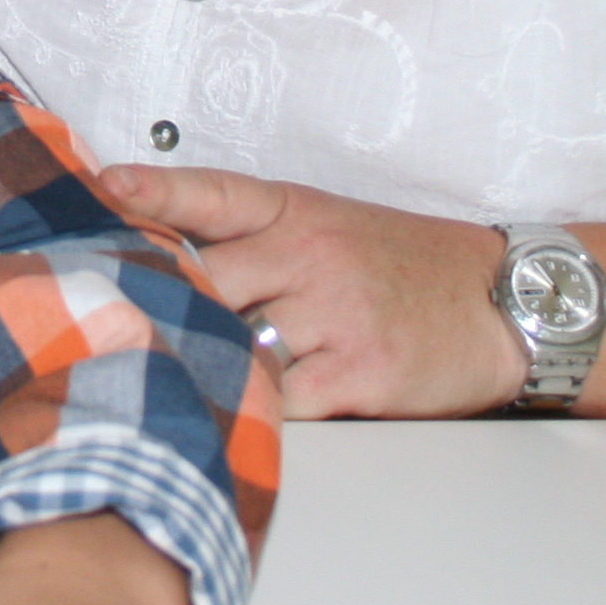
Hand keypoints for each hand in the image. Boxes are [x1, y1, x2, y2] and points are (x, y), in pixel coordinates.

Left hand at [100, 163, 523, 419]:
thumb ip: (252, 239)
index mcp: (297, 211)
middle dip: (162, 306)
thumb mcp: (329, 227)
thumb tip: (160, 258)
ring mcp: (335, 315)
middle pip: (204, 281)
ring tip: (168, 381)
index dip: (154, 191)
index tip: (103, 187)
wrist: (501, 304)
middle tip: (117, 327)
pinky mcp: (358, 374)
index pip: (212, 194)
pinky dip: (253, 412)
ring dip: (203, 366)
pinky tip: (234, 417)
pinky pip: (280, 401)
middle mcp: (312, 255)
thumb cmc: (404, 267)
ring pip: (234, 344)